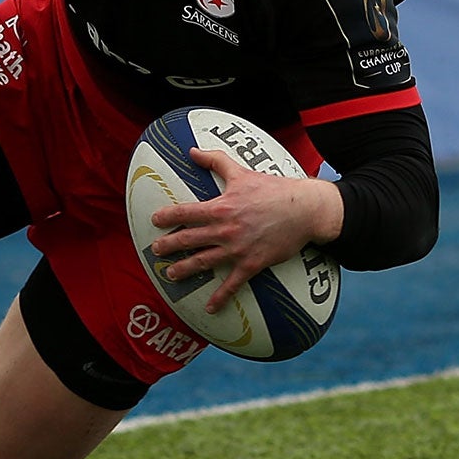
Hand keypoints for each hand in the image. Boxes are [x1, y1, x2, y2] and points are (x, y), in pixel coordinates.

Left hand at [149, 149, 342, 315]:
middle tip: (155, 251)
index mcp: (220, 207)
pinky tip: (210, 308)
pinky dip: (221, 297)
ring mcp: (237, 249)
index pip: (186, 212)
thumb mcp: (241, 172)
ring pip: (204, 262)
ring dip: (185, 269)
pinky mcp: (252, 264)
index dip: (168, 216)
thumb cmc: (273, 189)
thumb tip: (193, 151)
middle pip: (189, 239)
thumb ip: (215, 160)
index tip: (155, 220)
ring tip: (171, 274)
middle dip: (169, 245)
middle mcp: (224, 230)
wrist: (303, 209)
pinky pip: (233, 284)